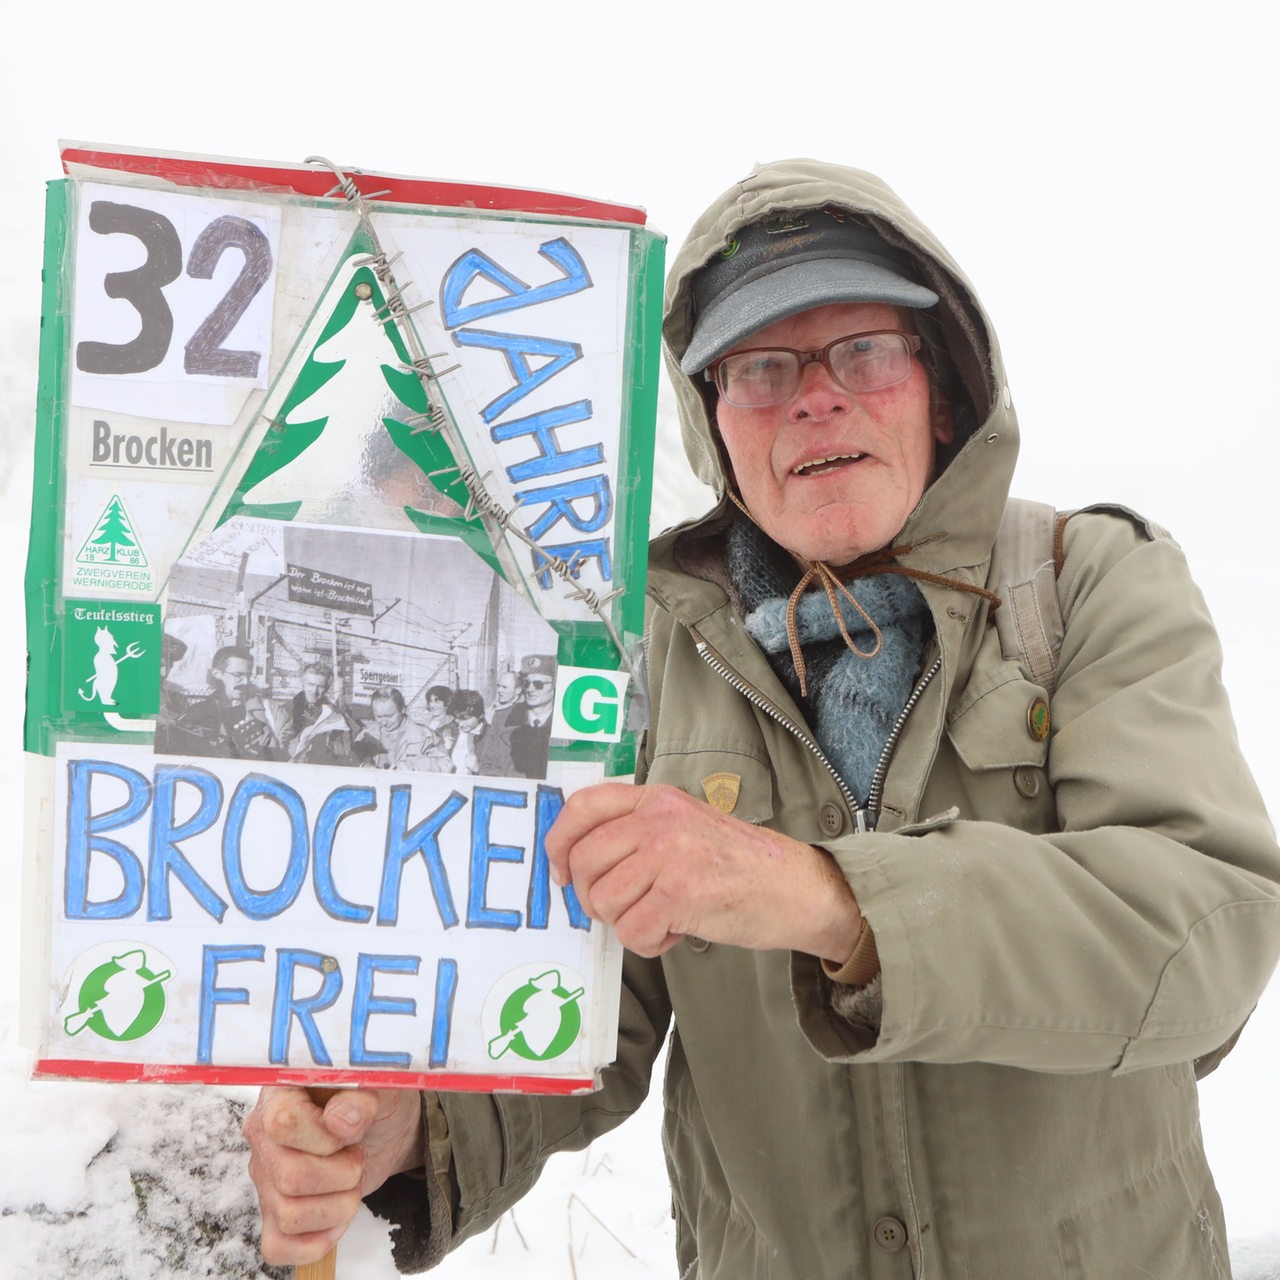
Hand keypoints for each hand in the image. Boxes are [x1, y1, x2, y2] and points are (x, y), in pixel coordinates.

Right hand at [244, 1086, 423, 1265]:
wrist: (384, 1125)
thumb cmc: (377, 1097)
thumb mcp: (380, 1084)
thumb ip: (361, 1095)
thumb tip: (340, 1120)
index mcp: (282, 1093)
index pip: (283, 1124)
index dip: (324, 1137)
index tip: (350, 1130)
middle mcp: (263, 1136)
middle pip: (289, 1177)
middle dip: (341, 1174)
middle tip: (357, 1156)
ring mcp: (265, 1177)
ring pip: (288, 1216)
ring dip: (338, 1206)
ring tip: (351, 1181)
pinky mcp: (274, 1211)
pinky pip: (277, 1246)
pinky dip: (315, 1241)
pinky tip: (337, 1218)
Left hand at [546, 782, 862, 960]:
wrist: (798, 887)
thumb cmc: (741, 866)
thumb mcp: (687, 825)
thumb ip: (641, 831)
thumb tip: (580, 861)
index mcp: (657, 799)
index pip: (583, 807)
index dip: (559, 842)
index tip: (561, 872)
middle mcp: (659, 819)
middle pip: (584, 861)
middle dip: (594, 898)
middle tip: (624, 910)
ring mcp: (669, 854)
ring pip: (605, 900)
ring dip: (627, 923)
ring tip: (662, 918)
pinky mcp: (681, 893)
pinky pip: (633, 931)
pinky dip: (650, 944)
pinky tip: (676, 932)